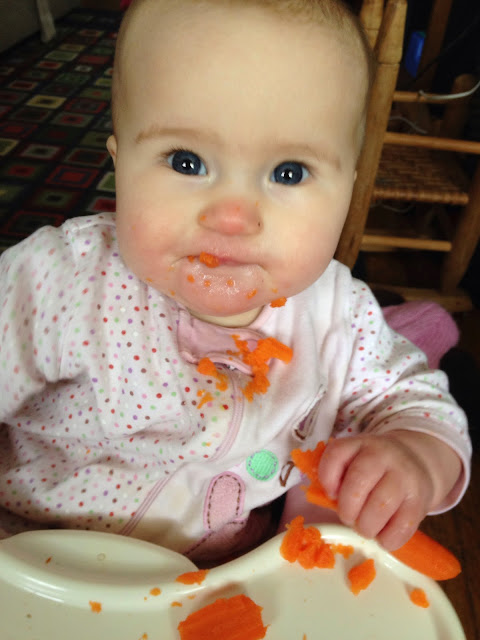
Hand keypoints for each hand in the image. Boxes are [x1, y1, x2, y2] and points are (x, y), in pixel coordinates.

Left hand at [317, 433, 435, 550]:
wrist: (417, 461)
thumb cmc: (375, 469)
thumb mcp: (355, 460)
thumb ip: (338, 475)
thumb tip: (327, 501)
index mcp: (360, 444)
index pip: (337, 453)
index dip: (327, 478)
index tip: (331, 494)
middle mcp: (383, 455)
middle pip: (358, 482)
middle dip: (347, 509)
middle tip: (348, 518)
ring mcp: (404, 476)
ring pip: (380, 505)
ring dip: (366, 526)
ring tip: (365, 528)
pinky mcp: (420, 500)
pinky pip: (402, 526)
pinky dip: (387, 538)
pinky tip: (382, 537)